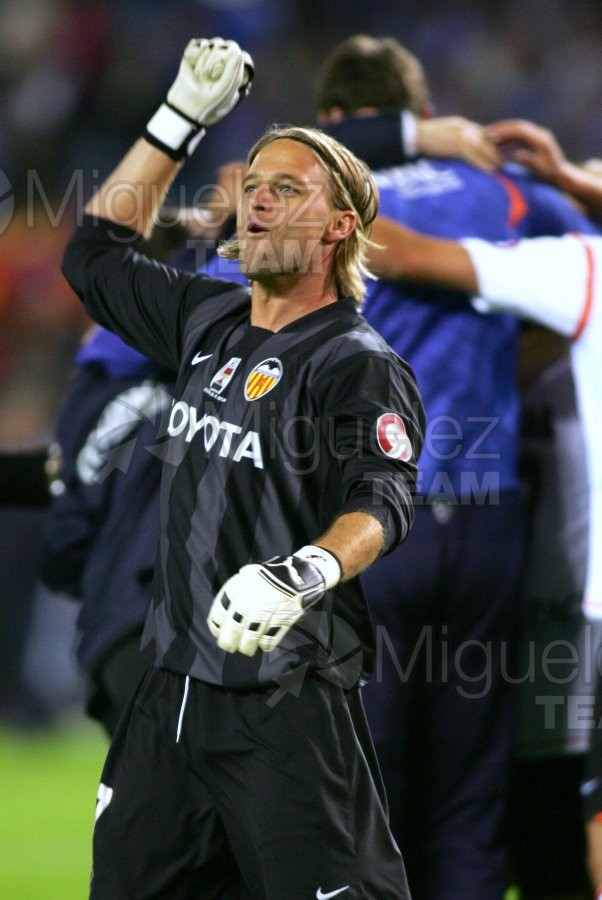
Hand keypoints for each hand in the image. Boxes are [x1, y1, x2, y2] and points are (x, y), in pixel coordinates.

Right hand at [145, 37, 252, 159]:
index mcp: (234, 76)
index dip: (233, 59)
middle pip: (228, 46)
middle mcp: (223, 66)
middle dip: (219, 56)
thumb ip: (232, 74)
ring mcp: (209, 60)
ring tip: (200, 73)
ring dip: (207, 58)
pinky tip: (194, 64)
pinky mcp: (195, 56)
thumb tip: (238, 52)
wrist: (183, 109)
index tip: (223, 68)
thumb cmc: (207, 106)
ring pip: (215, 43)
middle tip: (209, 72)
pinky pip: (200, 44)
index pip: (240, 57)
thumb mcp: (222, 93)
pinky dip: (197, 52)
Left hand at [207, 545, 340, 655]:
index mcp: (241, 584)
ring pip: (252, 635)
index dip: (217, 626)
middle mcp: (254, 597)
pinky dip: (265, 644)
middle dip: (229, 640)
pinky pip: (271, 637)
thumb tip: (221, 619)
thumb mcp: (247, 576)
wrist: (298, 573)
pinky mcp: (286, 617)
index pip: (220, 611)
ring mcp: (270, 608)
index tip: (218, 633)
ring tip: (246, 649)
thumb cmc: (267, 577)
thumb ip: (234, 593)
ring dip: (246, 646)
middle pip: (235, 625)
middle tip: (228, 646)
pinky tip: (262, 645)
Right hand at [417, 116, 500, 171]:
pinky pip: (473, 155)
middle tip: (503, 163)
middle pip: (487, 139)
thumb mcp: (444, 135)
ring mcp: (461, 134)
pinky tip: (489, 171)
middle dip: (496, 151)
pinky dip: (482, 163)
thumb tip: (462, 152)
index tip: (499, 154)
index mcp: (462, 124)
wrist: (413, 135)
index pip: (483, 133)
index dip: (493, 144)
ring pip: (483, 146)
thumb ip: (455, 140)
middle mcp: (464, 127)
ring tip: (499, 169)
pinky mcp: (456, 143)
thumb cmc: (424, 138)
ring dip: (492, 158)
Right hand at [485, 118, 566, 182]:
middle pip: (518, 126)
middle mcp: (540, 134)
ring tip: (489, 135)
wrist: (561, 175)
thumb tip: (516, 154)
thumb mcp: (539, 168)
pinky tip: (498, 142)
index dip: (505, 131)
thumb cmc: (550, 174)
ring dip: (504, 131)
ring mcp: (538, 136)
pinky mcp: (535, 140)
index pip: (520, 130)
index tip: (492, 135)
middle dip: (502, 128)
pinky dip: (508, 138)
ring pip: (518, 129)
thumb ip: (528, 159)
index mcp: (541, 139)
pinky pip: (520, 136)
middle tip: (486, 131)